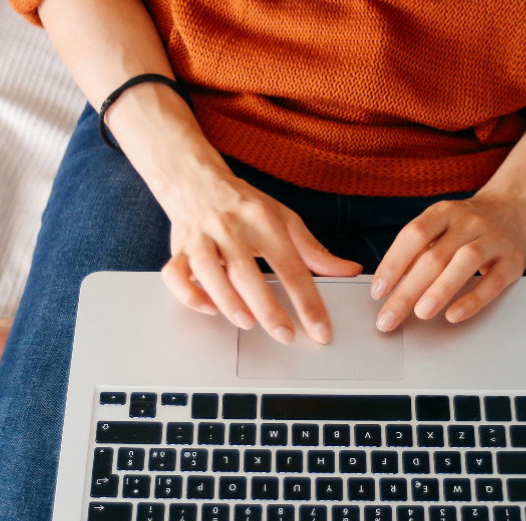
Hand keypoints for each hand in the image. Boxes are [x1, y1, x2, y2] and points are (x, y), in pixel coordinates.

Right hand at [161, 172, 361, 344]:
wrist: (196, 179)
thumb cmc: (244, 204)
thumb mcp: (283, 219)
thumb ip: (314, 250)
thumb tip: (350, 270)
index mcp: (263, 220)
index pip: (291, 266)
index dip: (308, 302)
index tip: (320, 331)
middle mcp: (230, 228)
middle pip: (248, 273)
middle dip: (268, 309)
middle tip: (286, 335)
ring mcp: (201, 238)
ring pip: (209, 272)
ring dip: (227, 301)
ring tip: (247, 324)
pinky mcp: (178, 249)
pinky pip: (175, 275)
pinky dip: (189, 295)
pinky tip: (208, 308)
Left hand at [370, 191, 525, 330]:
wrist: (515, 209)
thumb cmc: (467, 226)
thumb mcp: (442, 226)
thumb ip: (418, 251)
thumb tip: (388, 286)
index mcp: (444, 212)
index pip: (414, 235)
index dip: (393, 264)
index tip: (377, 291)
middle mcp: (469, 222)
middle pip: (435, 256)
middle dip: (408, 291)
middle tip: (389, 317)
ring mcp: (494, 239)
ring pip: (465, 263)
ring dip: (440, 290)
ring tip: (420, 314)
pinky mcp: (514, 260)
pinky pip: (494, 281)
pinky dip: (473, 300)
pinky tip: (454, 315)